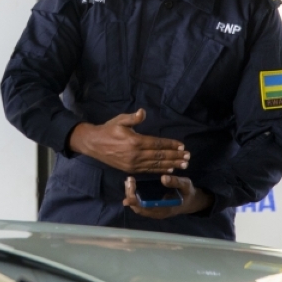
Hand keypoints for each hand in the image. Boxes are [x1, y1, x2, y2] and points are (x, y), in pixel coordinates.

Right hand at [68, 108, 188, 173]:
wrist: (93, 144)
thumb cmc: (108, 129)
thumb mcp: (119, 120)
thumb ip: (132, 118)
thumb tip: (142, 112)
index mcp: (135, 141)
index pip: (157, 144)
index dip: (171, 145)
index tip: (182, 146)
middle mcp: (136, 154)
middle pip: (160, 156)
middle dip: (175, 156)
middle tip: (188, 157)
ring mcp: (133, 164)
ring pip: (156, 165)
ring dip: (171, 164)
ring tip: (183, 165)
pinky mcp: (130, 169)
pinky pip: (148, 170)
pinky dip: (160, 170)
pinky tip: (169, 169)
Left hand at [124, 174, 211, 218]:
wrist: (192, 201)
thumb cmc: (188, 192)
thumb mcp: (185, 184)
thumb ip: (175, 182)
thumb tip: (163, 177)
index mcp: (164, 209)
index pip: (145, 207)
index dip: (135, 200)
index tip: (130, 188)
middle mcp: (157, 213)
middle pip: (138, 208)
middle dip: (131, 195)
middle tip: (128, 181)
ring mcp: (154, 212)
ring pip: (138, 207)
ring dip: (131, 196)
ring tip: (128, 182)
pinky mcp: (153, 208)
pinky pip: (140, 205)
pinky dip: (134, 197)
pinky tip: (132, 186)